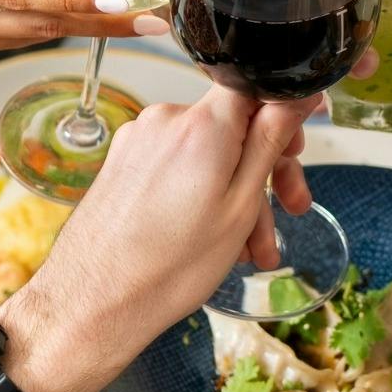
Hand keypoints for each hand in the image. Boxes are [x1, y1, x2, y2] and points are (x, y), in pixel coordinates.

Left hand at [0, 86, 317, 391]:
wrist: (94, 303)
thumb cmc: (168, 267)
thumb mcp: (240, 206)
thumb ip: (270, 141)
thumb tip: (297, 96)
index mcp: (202, 125)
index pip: (255, 88)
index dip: (284, 114)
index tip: (297, 148)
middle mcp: (166, 120)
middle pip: (233, 126)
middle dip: (266, 169)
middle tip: (290, 209)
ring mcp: (140, 140)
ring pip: (208, 153)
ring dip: (235, 195)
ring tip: (250, 248)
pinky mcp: (124, 161)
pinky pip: (179, 166)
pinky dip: (202, 194)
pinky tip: (214, 239)